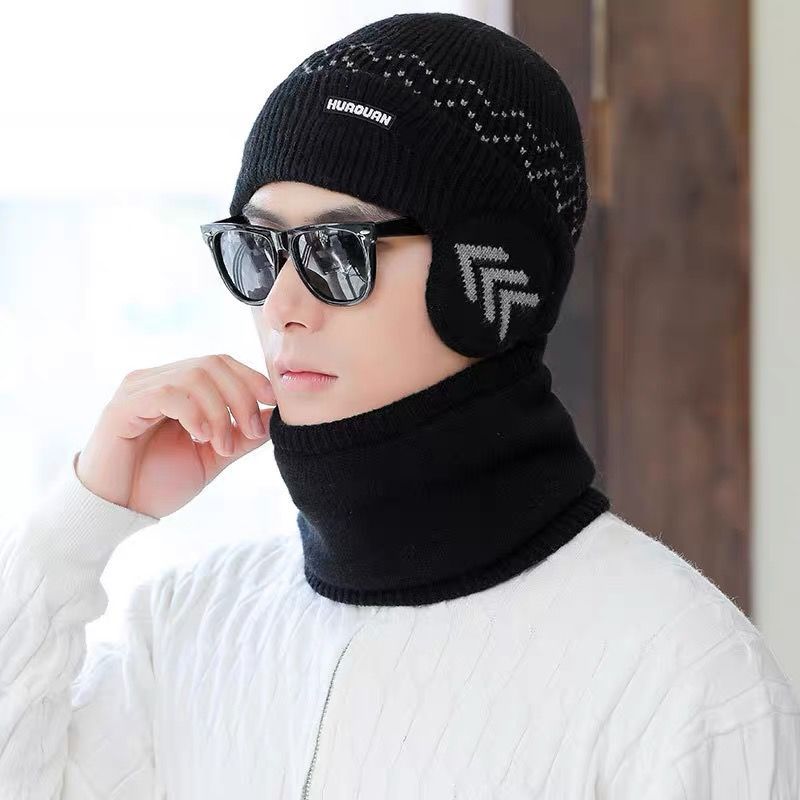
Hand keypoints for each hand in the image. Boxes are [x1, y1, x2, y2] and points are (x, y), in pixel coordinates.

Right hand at [76, 354, 276, 518]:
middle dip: (241, 396)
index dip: (251, 377)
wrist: (118, 512)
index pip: (220, 363)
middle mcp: (157, 380)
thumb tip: (273, 415)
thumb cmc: (159, 483)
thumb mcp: (211, 458)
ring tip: (221, 446)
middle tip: (251, 431)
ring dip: (219, 410)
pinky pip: (167, 394)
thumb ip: (239, 437)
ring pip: (193, 376)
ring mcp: (137, 390)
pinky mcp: (121, 407)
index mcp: (179, 388)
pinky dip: (193, 413)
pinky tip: (200, 437)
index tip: (273, 403)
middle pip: (212, 364)